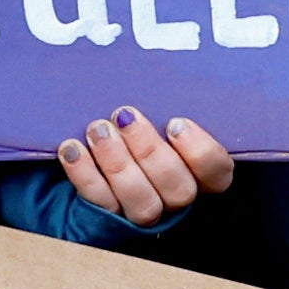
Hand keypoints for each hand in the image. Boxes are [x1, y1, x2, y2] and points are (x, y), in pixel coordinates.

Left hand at [54, 110, 231, 232]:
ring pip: (143, 204)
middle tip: (124, 115)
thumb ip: (166, 106)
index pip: (217, 172)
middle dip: (149, 150)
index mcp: (199, 172)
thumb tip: (158, 68)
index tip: (175, 122)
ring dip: (117, 163)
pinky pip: (100, 202)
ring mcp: (144, 212)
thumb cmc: (135, 124)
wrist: (96, 152)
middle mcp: (176, 198)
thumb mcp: (156, 112)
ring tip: (97, 129)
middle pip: (179, 190)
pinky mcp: (109, 219)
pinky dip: (85, 174)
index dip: (201, 151)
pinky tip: (71, 148)